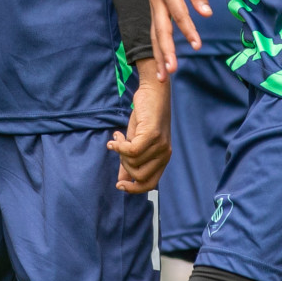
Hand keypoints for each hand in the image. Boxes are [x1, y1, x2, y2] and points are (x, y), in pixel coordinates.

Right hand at [107, 63, 170, 192]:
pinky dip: (120, 145)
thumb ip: (130, 161)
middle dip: (123, 164)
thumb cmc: (144, 117)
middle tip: (119, 148)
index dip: (134, 188)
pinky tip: (116, 136)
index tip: (119, 185)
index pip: (150, 184)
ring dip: (120, 151)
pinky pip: (131, 150)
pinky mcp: (152, 135)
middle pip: (138, 175)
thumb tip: (121, 182)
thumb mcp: (136, 142)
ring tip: (119, 136)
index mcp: (163, 158)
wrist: (152, 92)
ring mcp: (160, 145)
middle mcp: (165, 154)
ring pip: (133, 161)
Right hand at [147, 0, 212, 80]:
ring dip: (158, 57)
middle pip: (161, 30)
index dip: (188, 30)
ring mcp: (153, 8)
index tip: (197, 45)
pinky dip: (156, 52)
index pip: (179, 13)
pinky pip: (154, 34)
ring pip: (154, 36)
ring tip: (163, 78)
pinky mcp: (154, 13)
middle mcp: (157, 2)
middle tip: (172, 71)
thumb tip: (207, 14)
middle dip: (166, 51)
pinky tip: (161, 67)